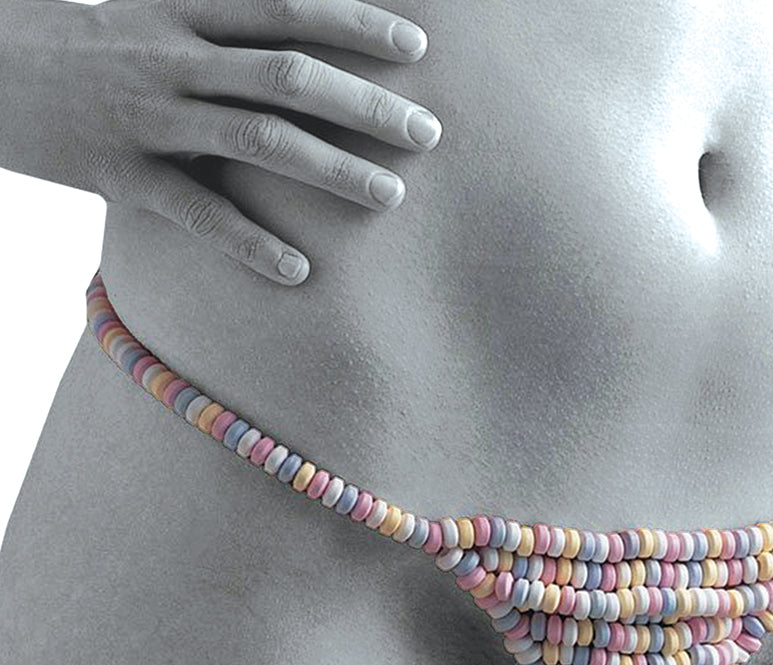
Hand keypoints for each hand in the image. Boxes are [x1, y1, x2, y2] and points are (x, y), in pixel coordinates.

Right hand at [3, 0, 440, 285]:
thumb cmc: (84, 44)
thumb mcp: (151, 9)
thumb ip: (220, 16)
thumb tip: (292, 21)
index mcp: (181, 8)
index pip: (285, 7)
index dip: (355, 24)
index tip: (417, 49)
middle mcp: (172, 57)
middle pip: (288, 76)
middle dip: (365, 104)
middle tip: (429, 133)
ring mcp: (148, 119)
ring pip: (257, 142)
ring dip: (333, 169)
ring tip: (393, 196)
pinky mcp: (120, 177)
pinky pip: (197, 215)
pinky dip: (252, 244)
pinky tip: (300, 272)